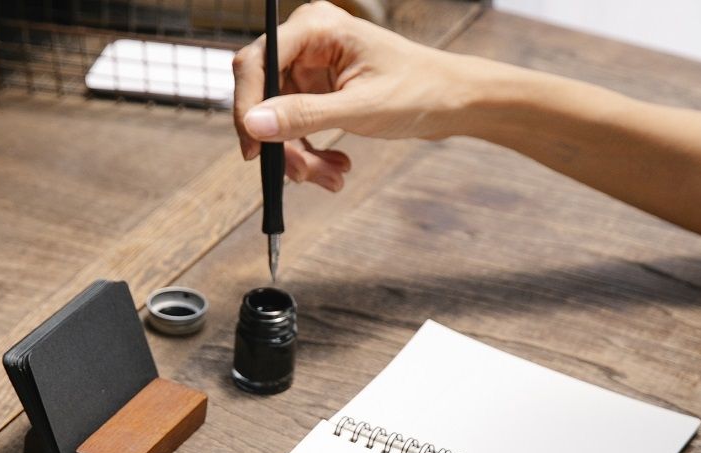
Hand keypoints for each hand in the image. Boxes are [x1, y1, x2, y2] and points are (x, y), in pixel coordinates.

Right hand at [232, 1, 471, 190]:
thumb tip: (254, 125)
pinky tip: (336, 168)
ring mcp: (312, 67)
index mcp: (316, 27)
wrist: (453, 101)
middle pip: (265, 95)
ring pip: (279, 118)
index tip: (254, 151)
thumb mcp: (360, 108)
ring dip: (300, 155)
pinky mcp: (319, 90)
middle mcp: (308, 42)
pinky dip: (312, 152)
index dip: (247, 108)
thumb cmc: (419, 90)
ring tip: (332, 178)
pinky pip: (297, 126)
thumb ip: (304, 116)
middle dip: (282, 141)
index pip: (257, 62)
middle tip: (301, 175)